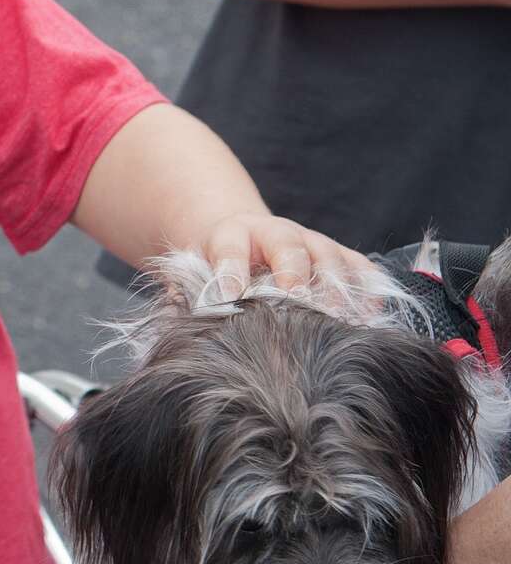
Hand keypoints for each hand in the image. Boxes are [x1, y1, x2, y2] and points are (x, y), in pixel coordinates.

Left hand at [193, 213, 372, 300]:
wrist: (245, 239)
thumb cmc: (219, 269)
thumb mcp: (197, 275)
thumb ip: (193, 297)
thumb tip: (193, 331)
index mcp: (232, 235)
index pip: (229, 249)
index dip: (230, 271)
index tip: (228, 296)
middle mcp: (275, 232)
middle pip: (289, 247)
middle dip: (293, 275)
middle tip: (297, 302)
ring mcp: (311, 241)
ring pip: (329, 255)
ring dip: (335, 286)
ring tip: (337, 317)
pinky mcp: (339, 255)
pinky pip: (360, 267)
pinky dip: (368, 288)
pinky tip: (369, 315)